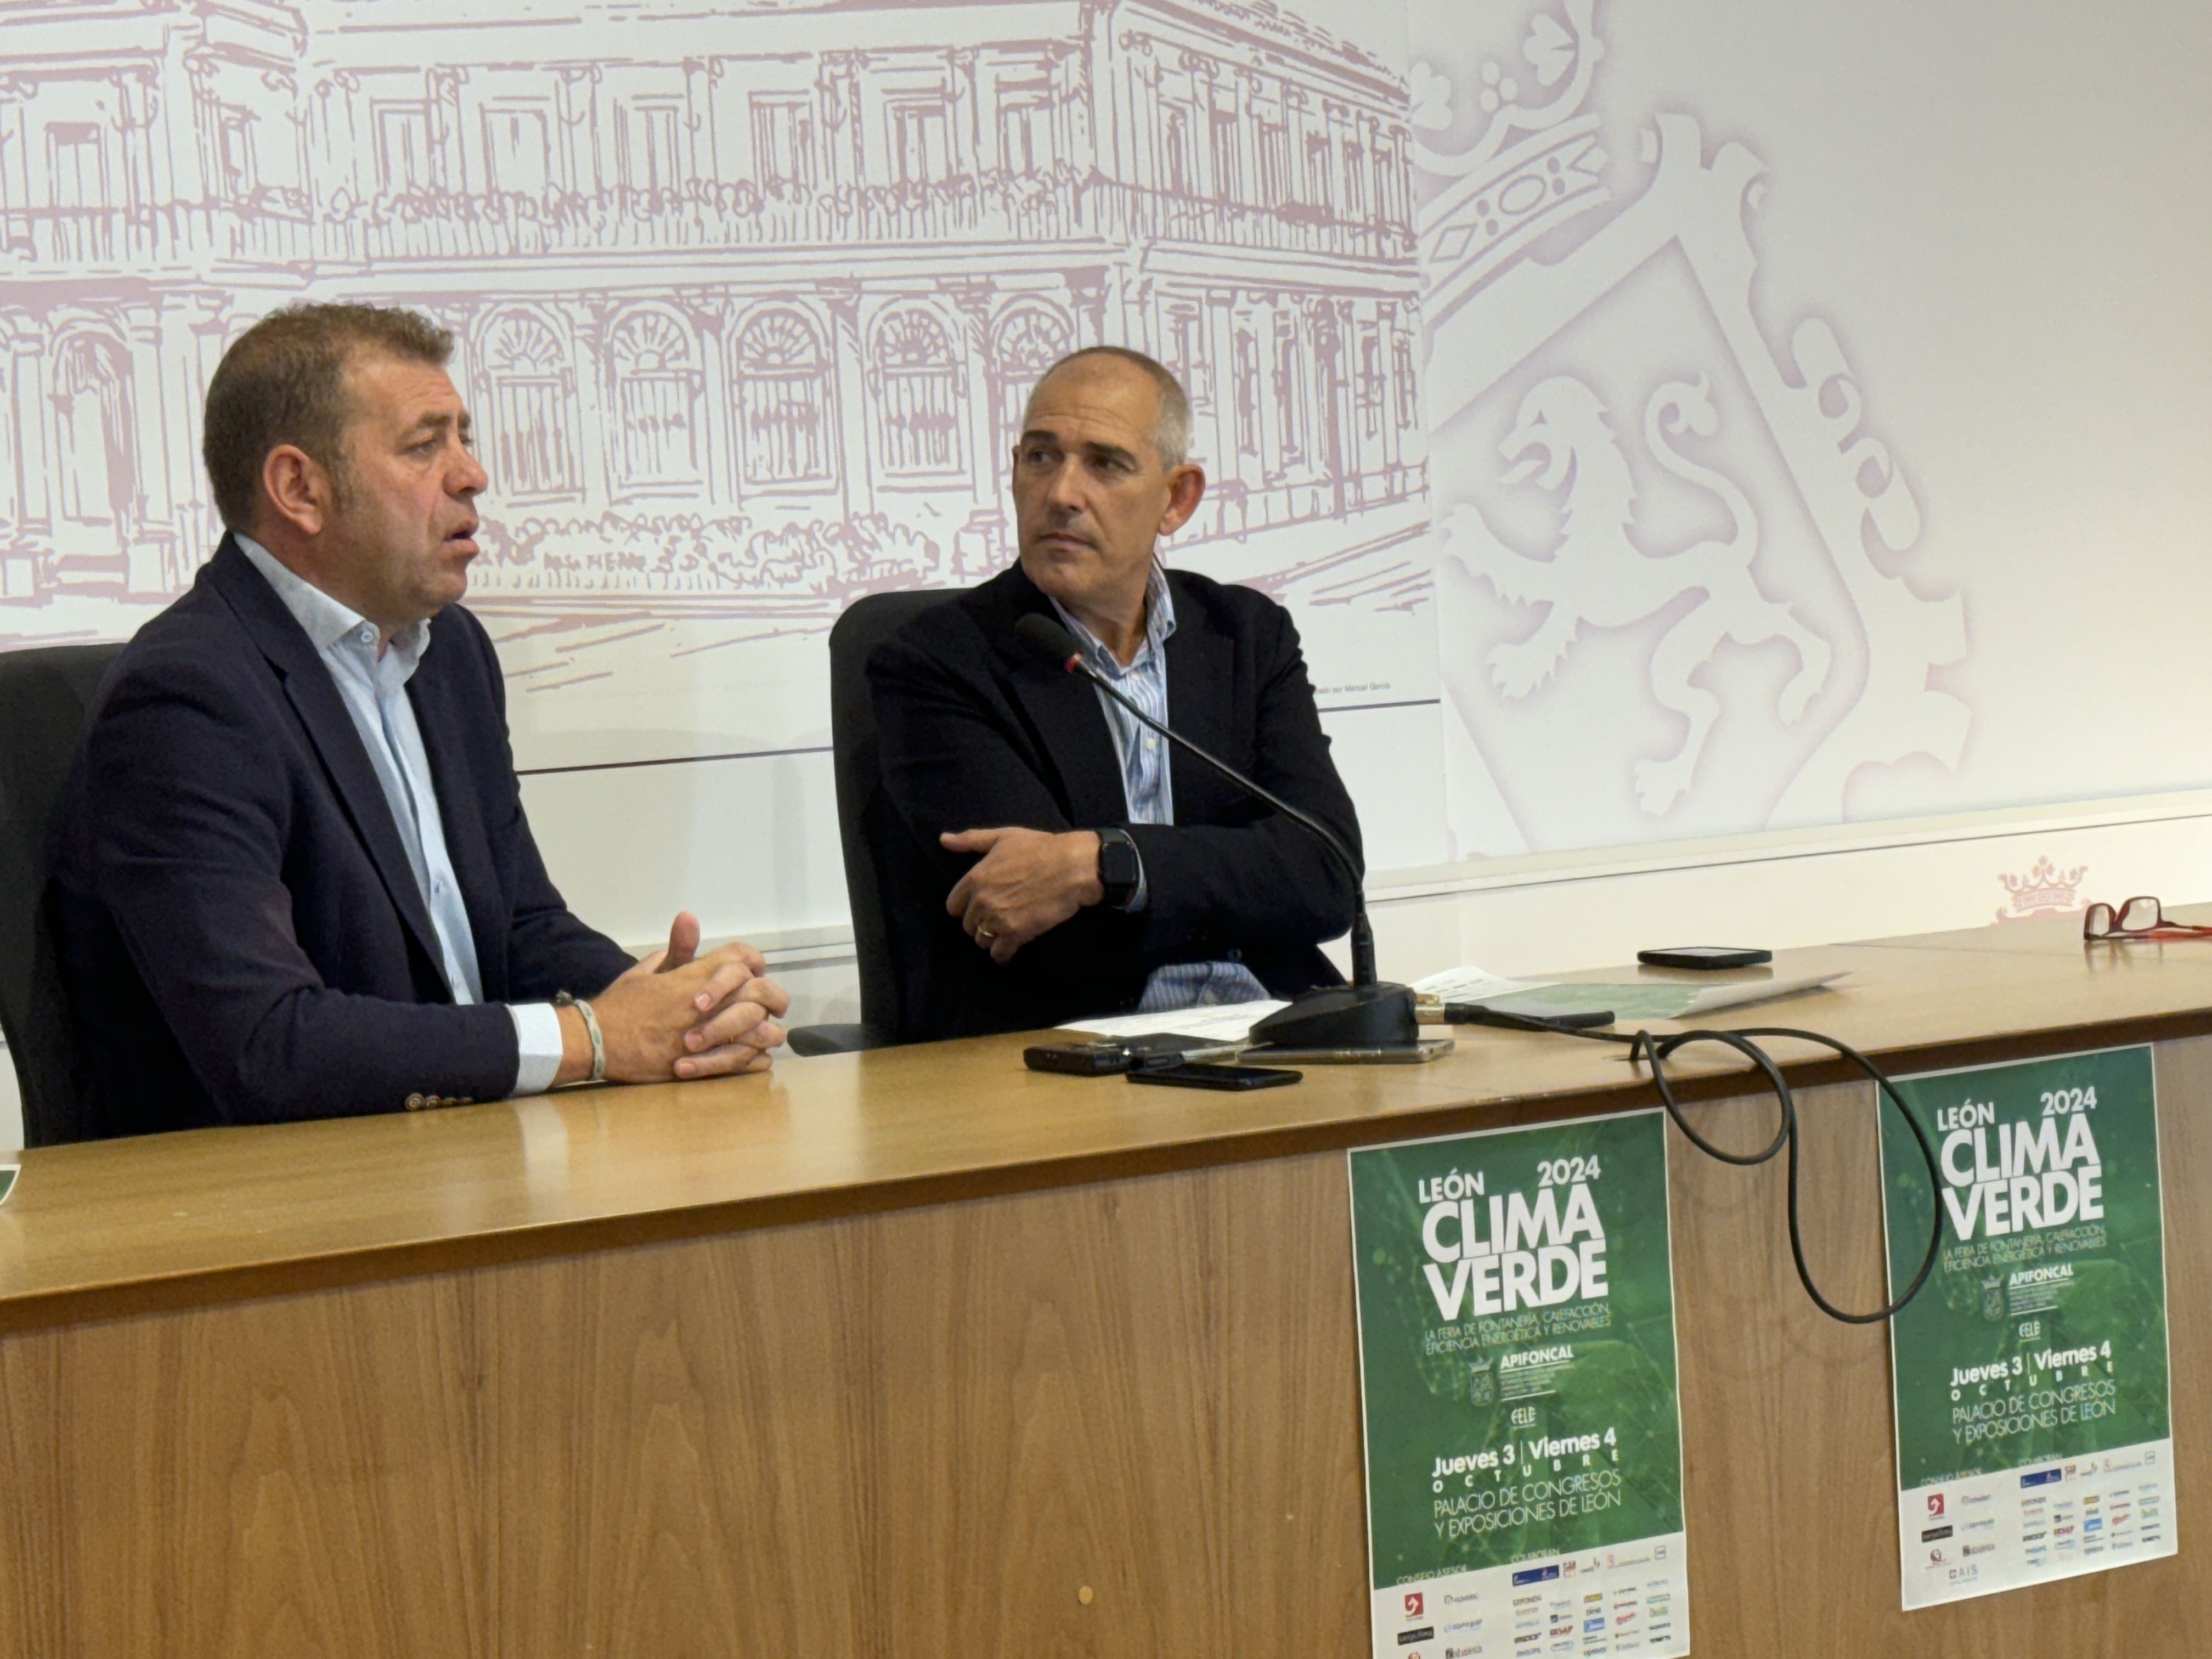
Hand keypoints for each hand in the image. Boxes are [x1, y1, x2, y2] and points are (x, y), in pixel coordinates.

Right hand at [560, 915, 787, 1083]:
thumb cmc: (618, 1006)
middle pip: (757, 991)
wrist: (596, 1042)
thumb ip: (672, 952)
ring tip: (767, 1032)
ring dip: (765, 1028)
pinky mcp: (699, 1062)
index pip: (738, 958)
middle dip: (771, 995)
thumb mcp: (643, 970)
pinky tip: (758, 1057)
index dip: (753, 959)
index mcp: (691, 978)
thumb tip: (686, 924)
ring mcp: (704, 1035)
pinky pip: (742, 1060)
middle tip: (774, 1004)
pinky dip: (754, 1058)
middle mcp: (704, 1004)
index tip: (757, 968)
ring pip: (756, 1027)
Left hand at [941, 827, 1103, 964]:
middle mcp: (981, 901)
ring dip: (991, 940)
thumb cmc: (1041, 848)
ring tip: (1005, 934)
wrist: (1073, 867)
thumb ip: (971, 840)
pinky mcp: (1016, 934)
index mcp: (975, 878)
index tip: (978, 907)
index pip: (953, 906)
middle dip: (980, 924)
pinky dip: (1003, 956)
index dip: (965, 907)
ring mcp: (998, 919)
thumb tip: (943, 839)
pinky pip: (999, 954)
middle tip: (997, 919)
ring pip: (981, 941)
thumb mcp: (1003, 837)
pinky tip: (1010, 952)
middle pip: (968, 926)